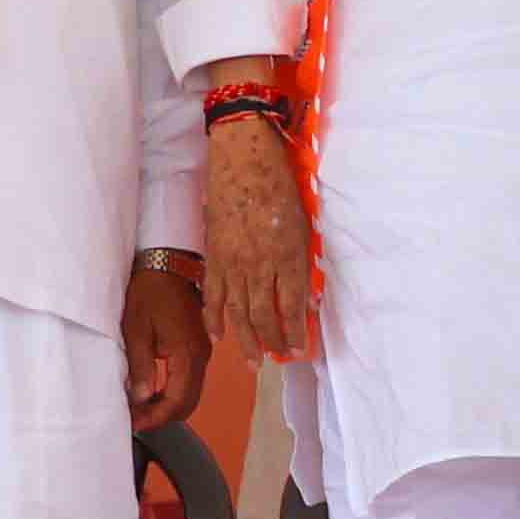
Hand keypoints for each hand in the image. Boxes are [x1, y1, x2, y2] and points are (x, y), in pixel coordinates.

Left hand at [124, 267, 211, 429]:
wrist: (167, 264)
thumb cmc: (150, 292)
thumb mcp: (136, 329)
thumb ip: (141, 366)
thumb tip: (142, 398)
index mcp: (187, 352)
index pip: (178, 401)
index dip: (156, 418)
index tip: (135, 422)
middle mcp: (201, 354)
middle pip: (189, 402)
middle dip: (163, 416)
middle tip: (136, 418)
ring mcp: (203, 349)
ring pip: (191, 393)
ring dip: (168, 404)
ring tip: (140, 406)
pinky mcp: (199, 345)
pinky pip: (190, 379)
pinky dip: (173, 391)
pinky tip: (153, 389)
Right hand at [204, 115, 317, 360]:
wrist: (242, 156)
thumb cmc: (279, 183)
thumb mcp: (302, 221)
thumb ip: (303, 260)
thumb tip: (307, 295)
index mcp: (287, 254)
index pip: (293, 305)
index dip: (296, 331)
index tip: (301, 349)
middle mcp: (259, 264)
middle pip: (263, 315)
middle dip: (272, 342)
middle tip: (278, 359)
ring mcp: (232, 262)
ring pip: (238, 312)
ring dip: (247, 340)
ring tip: (254, 362)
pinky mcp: (213, 255)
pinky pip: (212, 295)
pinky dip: (214, 317)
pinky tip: (219, 335)